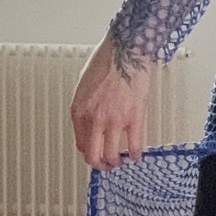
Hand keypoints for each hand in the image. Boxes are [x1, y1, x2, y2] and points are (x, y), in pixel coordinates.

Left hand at [70, 31, 153, 170]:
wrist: (127, 49)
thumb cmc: (107, 60)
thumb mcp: (84, 84)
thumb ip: (85, 106)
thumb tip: (91, 121)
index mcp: (78, 110)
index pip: (80, 144)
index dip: (89, 152)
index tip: (96, 153)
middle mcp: (94, 119)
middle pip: (93, 156)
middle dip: (100, 165)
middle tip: (107, 165)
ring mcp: (114, 120)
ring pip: (112, 156)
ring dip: (117, 162)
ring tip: (122, 161)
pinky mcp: (133, 118)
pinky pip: (134, 145)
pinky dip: (136, 154)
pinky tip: (137, 154)